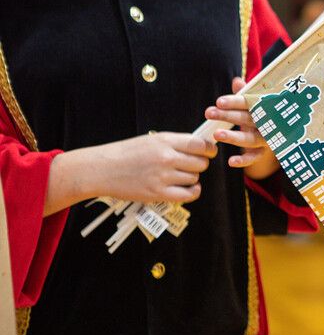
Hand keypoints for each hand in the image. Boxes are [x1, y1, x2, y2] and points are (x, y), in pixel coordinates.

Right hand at [46, 132, 216, 214]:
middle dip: (199, 164)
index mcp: (166, 141)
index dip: (209, 150)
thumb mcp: (152, 140)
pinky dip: (192, 192)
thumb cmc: (127, 153)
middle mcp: (167, 158)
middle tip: (190, 165)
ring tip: (178, 175)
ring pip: (195, 178)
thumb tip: (201, 146)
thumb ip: (176, 143)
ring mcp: (163, 177)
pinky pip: (189, 194)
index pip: (201, 145)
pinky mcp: (159, 194)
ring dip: (191, 178)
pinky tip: (187, 188)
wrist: (103, 169)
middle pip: (201, 163)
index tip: (209, 152)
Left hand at [204, 77, 279, 179]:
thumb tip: (237, 81)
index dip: (234, 102)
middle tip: (209, 113)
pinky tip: (231, 161)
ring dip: (233, 137)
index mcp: (266, 106)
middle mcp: (268, 122)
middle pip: (247, 119)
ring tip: (216, 134)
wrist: (282, 126)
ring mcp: (266, 138)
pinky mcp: (263, 151)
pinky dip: (244, 160)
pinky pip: (254, 157)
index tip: (218, 102)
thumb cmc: (262, 110)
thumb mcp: (255, 100)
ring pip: (250, 139)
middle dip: (228, 116)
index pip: (250, 102)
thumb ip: (245, 93)